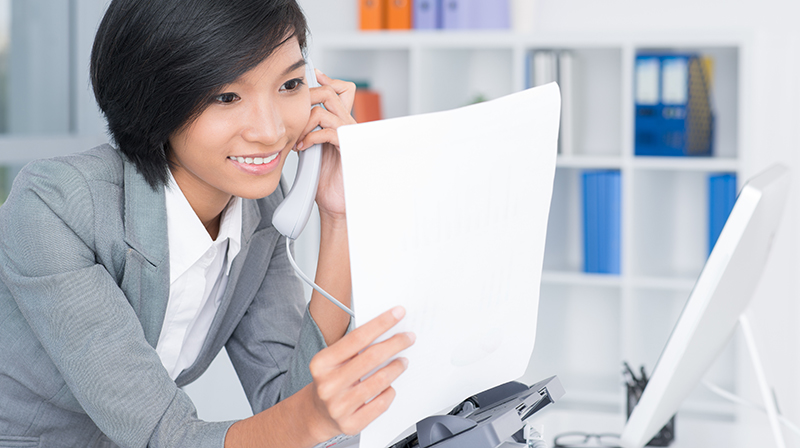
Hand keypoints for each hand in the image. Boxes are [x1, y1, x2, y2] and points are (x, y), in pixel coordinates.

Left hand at [296, 69, 356, 220]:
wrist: (334, 202)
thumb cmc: (323, 178)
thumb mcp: (311, 148)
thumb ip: (306, 130)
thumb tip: (289, 119)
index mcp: (340, 123)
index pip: (339, 90)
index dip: (326, 80)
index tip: (311, 76)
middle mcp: (348, 125)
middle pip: (332, 91)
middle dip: (309, 98)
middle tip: (294, 114)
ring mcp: (350, 135)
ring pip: (326, 109)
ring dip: (305, 122)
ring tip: (297, 139)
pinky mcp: (348, 148)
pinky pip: (329, 131)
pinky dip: (311, 136)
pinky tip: (304, 148)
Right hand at [306, 306, 414, 440]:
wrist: (316, 414)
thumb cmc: (330, 381)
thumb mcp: (332, 360)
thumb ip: (354, 347)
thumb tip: (387, 329)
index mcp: (322, 363)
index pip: (356, 338)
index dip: (381, 323)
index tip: (398, 313)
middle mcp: (328, 385)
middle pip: (371, 358)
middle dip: (395, 344)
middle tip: (408, 337)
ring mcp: (339, 406)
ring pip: (379, 381)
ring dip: (396, 367)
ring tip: (403, 361)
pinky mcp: (351, 424)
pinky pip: (380, 404)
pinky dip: (390, 392)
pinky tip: (391, 386)